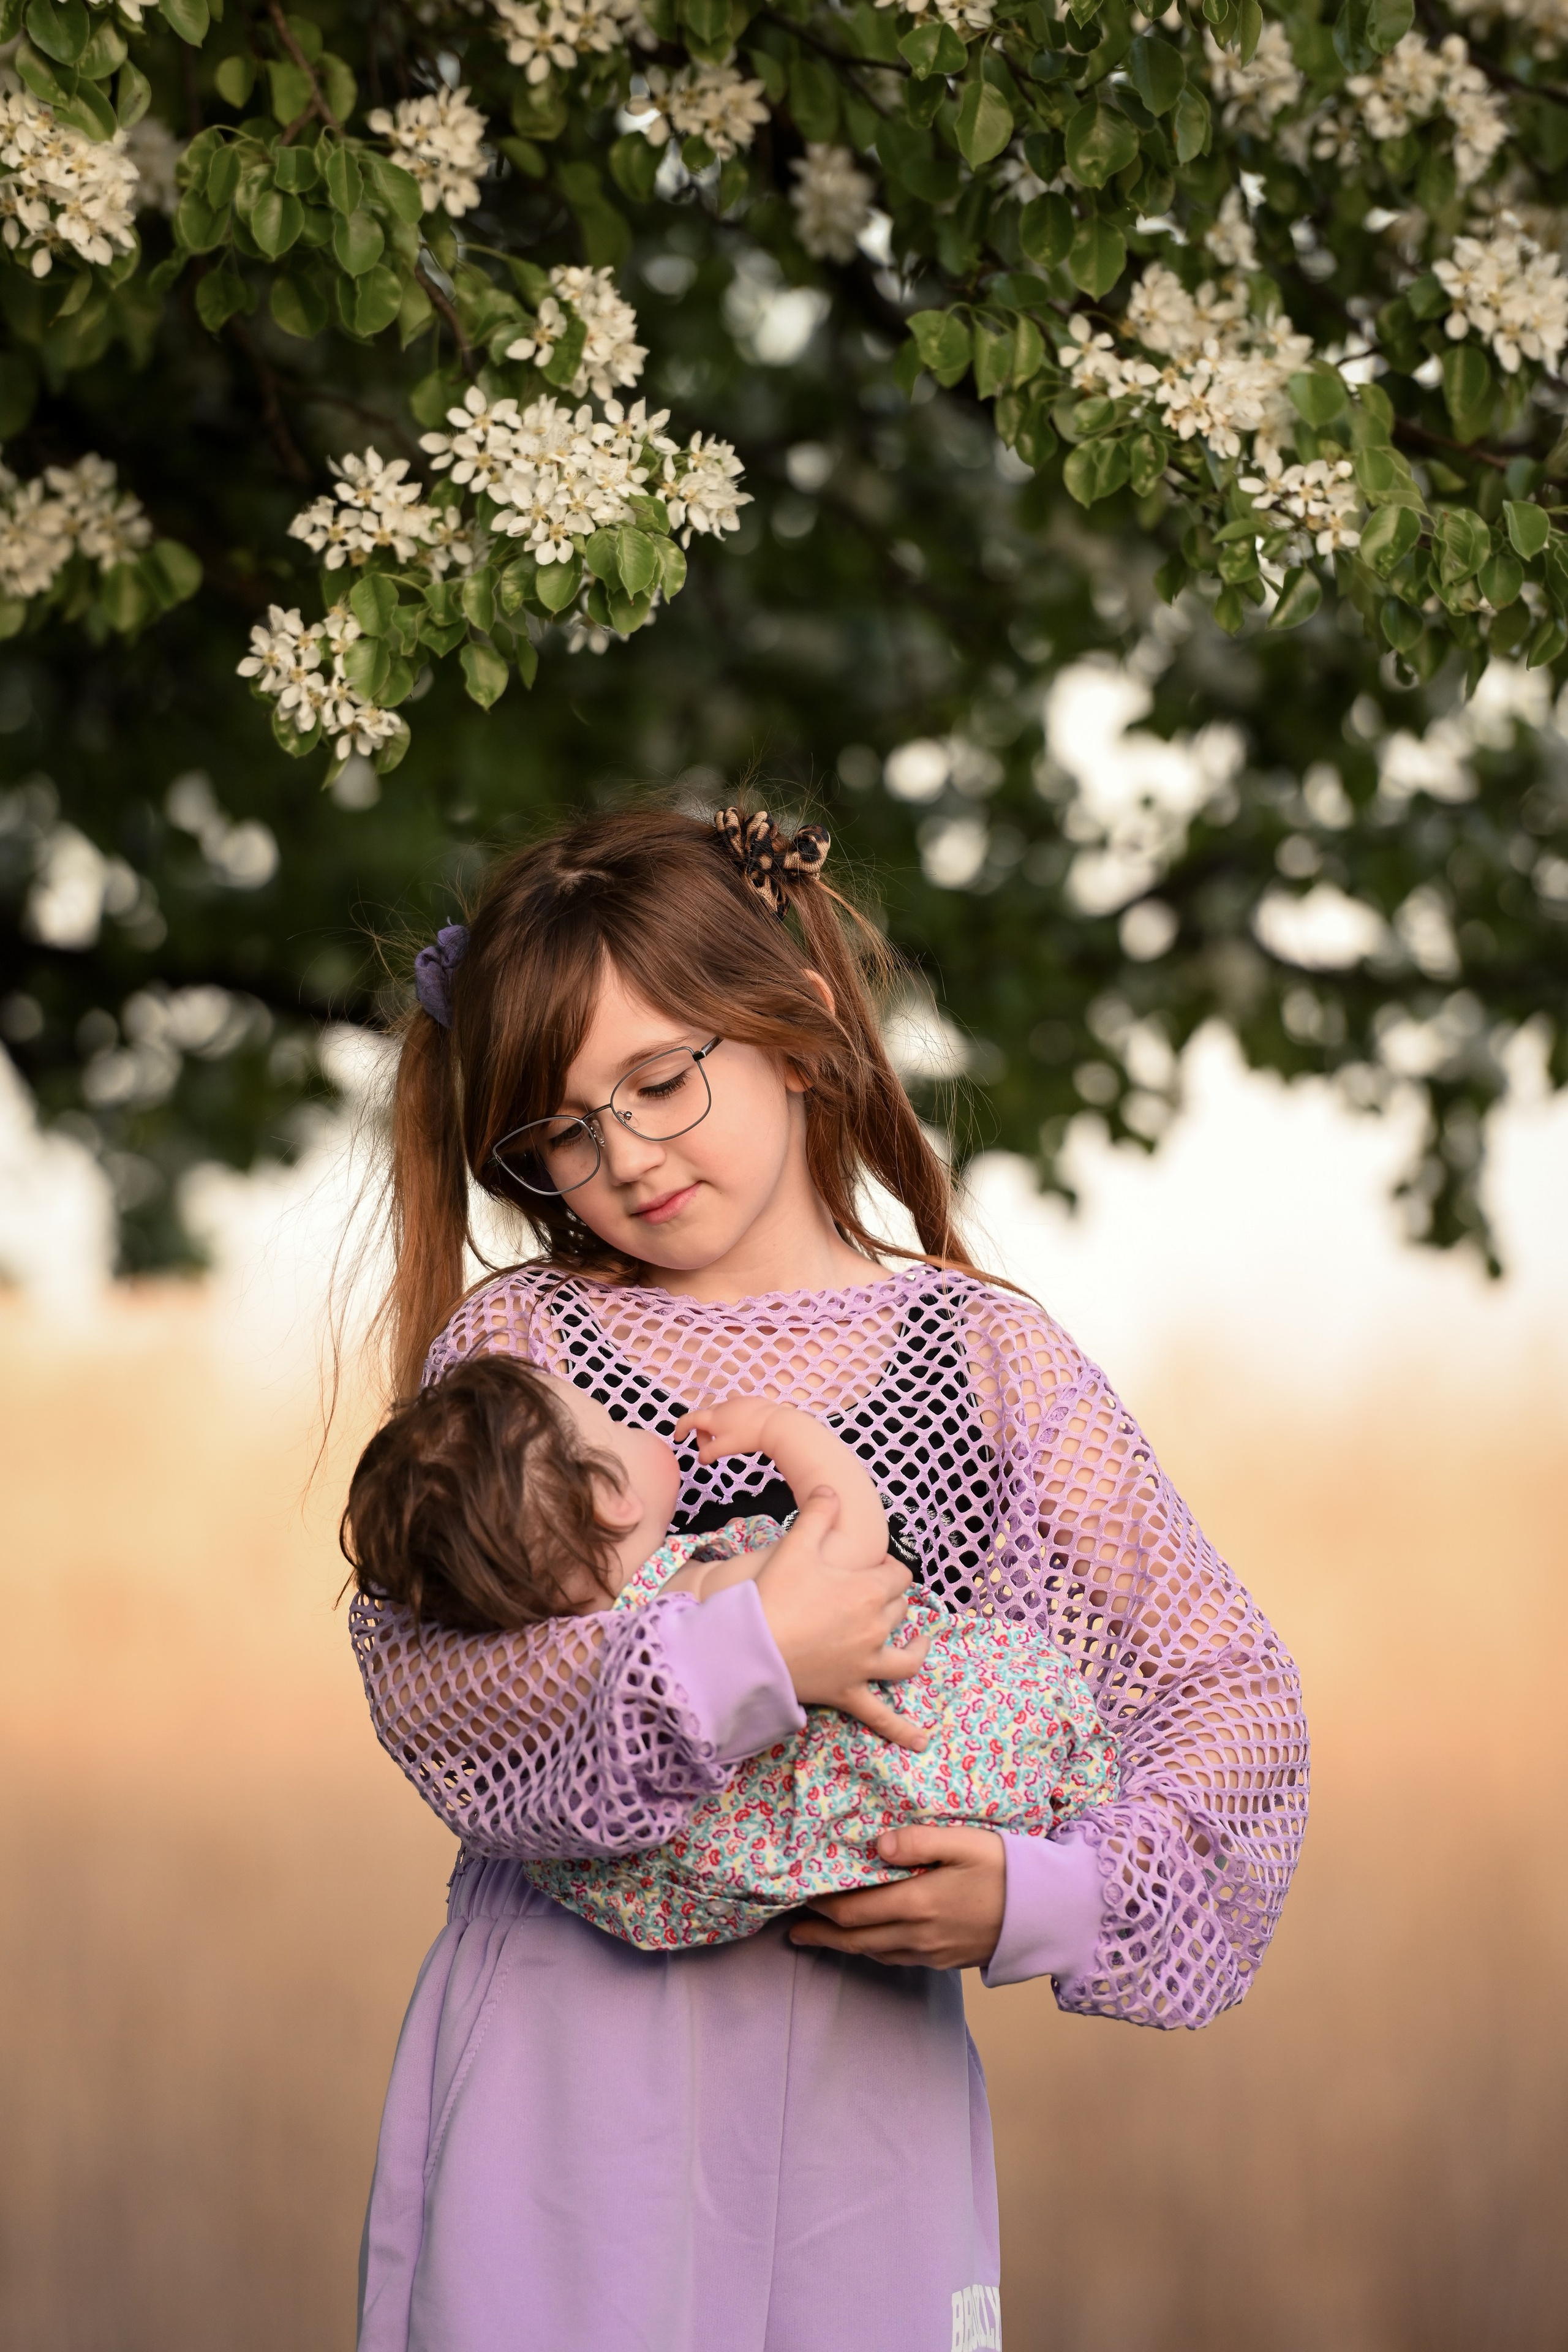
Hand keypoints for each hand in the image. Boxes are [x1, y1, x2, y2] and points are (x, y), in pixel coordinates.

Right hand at [672, 1394, 785, 1463]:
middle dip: (703, 1434)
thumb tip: (701, 1459)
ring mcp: (736, 1401)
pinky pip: (735, 1410)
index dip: (681, 1428)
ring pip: (720, 1413)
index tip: (679, 1438)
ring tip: (727, 1441)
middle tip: (710, 1450)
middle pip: (705, 1418)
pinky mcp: (750, 1401)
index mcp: (712, 1417)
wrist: (774, 1424)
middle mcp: (721, 1406)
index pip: (689, 1419)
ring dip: (718, 1427)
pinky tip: (743, 1430)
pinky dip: (732, 1420)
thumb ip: (709, 1453)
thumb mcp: (724, 1448)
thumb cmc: (746, 1437)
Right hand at [752, 1485, 930, 1751]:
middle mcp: (875, 1627)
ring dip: (916, 1648)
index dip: (889, 1567)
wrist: (750, 1648)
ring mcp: (865, 1663)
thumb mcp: (796, 1545)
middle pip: (900, 1609)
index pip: (897, 1573)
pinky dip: (903, 1730)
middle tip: (877, 1593)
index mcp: (868, 1590)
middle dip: (892, 1599)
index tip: (875, 1566)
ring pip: (905, 1657)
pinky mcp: (849, 1691)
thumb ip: (817, 1513)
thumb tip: (831, 1490)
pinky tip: (921, 1741)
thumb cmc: (773, 1595)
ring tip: (921, 1642)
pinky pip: (881, 1716)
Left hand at [787, 1827, 1005, 1969]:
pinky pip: (899, 1959)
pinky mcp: (947, 1960)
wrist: (1050, 1911)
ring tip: (821, 1937)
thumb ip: (916, 1841)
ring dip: (844, 1946)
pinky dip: (874, 1952)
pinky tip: (869, 1943)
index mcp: (918, 1903)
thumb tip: (875, 1845)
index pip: (853, 1911)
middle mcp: (919, 1935)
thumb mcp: (963, 1841)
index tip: (799, 1898)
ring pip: (875, 1953)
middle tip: (793, 1930)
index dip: (821, 1907)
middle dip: (821, 1933)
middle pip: (856, 1939)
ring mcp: (933, 1952)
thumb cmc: (1007, 1868)